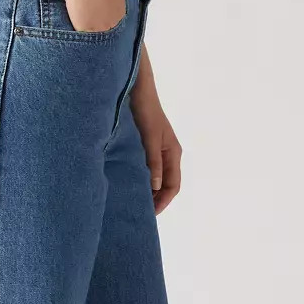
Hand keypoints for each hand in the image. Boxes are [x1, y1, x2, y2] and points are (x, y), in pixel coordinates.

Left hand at [129, 73, 180, 212]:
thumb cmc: (146, 112)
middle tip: (140, 211)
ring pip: (158, 176)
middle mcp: (168, 153)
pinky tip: (130, 181)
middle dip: (157, 199)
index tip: (151, 214)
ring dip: (150, 189)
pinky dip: (143, 177)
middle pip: (167, 183)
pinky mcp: (147, 144)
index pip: (174, 185)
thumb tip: (156, 187)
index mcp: (173, 153)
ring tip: (135, 200)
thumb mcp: (149, 139)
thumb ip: (154, 162)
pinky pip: (149, 167)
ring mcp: (158, 148)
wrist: (138, 89)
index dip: (164, 201)